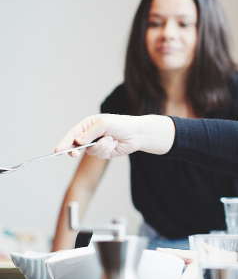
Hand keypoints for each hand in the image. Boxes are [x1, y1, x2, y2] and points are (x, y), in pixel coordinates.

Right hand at [55, 114, 174, 158]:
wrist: (138, 133)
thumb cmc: (122, 124)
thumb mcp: (104, 124)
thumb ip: (90, 133)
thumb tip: (78, 141)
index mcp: (88, 125)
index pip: (72, 134)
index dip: (63, 142)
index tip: (57, 151)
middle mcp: (90, 135)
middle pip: (75, 146)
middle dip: (74, 150)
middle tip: (74, 154)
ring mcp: (96, 145)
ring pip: (89, 151)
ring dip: (101, 146)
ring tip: (111, 139)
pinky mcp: (104, 153)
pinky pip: (100, 154)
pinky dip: (107, 149)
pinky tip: (114, 143)